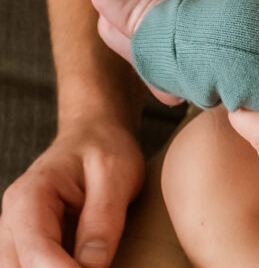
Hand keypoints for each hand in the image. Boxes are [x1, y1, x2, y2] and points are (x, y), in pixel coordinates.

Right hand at [0, 118, 143, 267]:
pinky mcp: (27, 244)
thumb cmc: (105, 146)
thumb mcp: (117, 171)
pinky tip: (80, 266)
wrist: (94, 133)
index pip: (37, 250)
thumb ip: (104, 216)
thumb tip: (92, 265)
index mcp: (30, 196)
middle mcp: (12, 220)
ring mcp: (15, 234)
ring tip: (91, 267)